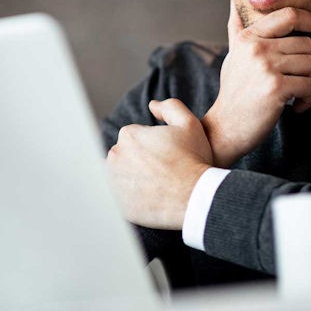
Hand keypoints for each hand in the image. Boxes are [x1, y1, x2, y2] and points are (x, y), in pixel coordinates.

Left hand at [106, 98, 212, 229]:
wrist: (195, 198)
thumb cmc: (194, 159)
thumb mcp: (189, 124)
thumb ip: (170, 107)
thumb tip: (152, 105)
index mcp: (128, 136)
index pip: (136, 137)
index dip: (154, 144)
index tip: (168, 154)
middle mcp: (114, 157)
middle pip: (127, 156)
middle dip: (142, 160)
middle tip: (165, 169)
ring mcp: (114, 183)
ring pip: (124, 176)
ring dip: (136, 177)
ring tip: (160, 183)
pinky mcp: (119, 205)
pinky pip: (126, 198)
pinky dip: (136, 196)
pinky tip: (155, 196)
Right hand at [202, 0, 310, 166]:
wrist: (225, 127)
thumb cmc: (234, 92)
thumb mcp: (233, 54)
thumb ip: (237, 27)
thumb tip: (234, 0)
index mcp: (249, 37)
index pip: (289, 15)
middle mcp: (256, 48)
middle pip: (307, 44)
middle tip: (301, 81)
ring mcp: (266, 67)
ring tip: (298, 95)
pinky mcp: (276, 88)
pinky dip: (310, 99)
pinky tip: (297, 106)